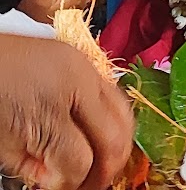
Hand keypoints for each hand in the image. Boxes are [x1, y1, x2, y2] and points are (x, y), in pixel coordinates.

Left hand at [0, 34, 133, 189]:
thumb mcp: (6, 144)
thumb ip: (37, 166)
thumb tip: (63, 180)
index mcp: (55, 104)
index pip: (81, 160)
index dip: (75, 185)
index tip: (66, 189)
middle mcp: (80, 78)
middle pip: (115, 136)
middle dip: (106, 166)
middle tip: (89, 183)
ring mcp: (84, 64)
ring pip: (124, 113)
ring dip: (114, 142)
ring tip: (96, 161)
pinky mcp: (81, 58)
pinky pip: (110, 93)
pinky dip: (109, 119)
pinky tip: (91, 133)